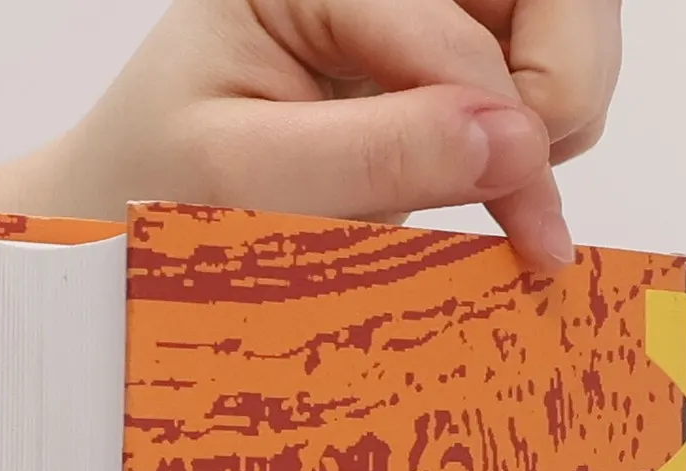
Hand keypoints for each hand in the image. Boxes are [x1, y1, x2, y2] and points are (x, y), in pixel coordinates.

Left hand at [24, 0, 622, 270]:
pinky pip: (544, 73)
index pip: (457, 31)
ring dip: (558, 112)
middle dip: (557, 91)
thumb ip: (374, 157)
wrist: (124, 227)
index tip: (530, 233)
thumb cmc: (157, 195)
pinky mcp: (438, 52)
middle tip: (528, 194)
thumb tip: (510, 144)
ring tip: (504, 195)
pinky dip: (540, 134)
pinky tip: (490, 179)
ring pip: (562, 28)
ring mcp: (416, 4)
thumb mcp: (242, 182)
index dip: (510, 131)